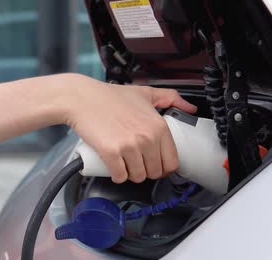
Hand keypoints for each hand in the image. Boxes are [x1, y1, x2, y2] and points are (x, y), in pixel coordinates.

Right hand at [64, 75, 196, 183]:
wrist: (81, 98)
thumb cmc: (109, 97)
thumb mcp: (145, 93)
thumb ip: (170, 97)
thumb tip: (190, 108)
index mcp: (158, 126)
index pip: (171, 162)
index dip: (162, 166)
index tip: (154, 164)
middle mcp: (147, 138)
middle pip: (154, 172)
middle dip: (146, 170)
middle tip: (136, 162)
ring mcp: (129, 146)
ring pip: (137, 177)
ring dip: (131, 175)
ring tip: (124, 163)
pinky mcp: (111, 153)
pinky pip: (119, 176)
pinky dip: (117, 176)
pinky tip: (114, 168)